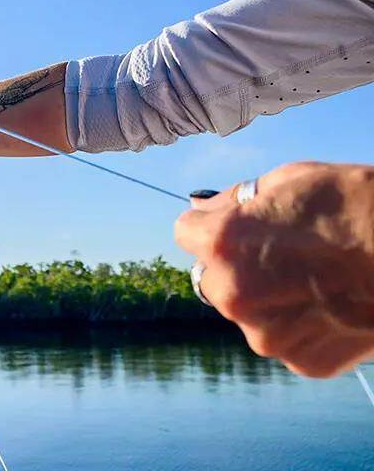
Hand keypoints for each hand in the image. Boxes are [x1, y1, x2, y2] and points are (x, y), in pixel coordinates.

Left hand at [175, 162, 373, 377]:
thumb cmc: (355, 206)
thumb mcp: (288, 180)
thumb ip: (234, 199)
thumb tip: (202, 208)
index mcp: (221, 244)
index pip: (186, 232)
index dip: (213, 224)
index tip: (239, 224)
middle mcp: (233, 295)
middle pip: (212, 277)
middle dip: (234, 265)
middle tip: (282, 253)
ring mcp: (266, 335)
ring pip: (248, 312)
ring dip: (267, 299)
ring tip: (315, 280)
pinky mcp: (302, 361)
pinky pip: (285, 339)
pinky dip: (300, 325)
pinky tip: (331, 304)